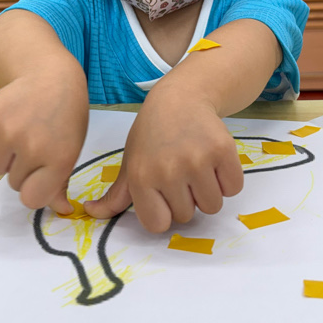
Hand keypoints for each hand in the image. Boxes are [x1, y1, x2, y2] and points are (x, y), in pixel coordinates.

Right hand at [0, 71, 88, 214]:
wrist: (49, 75)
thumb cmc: (64, 117)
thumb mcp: (71, 149)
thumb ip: (61, 183)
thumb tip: (62, 211)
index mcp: (60, 158)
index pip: (32, 199)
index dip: (34, 189)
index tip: (39, 175)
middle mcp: (33, 146)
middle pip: (13, 183)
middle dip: (21, 169)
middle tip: (34, 142)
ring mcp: (8, 131)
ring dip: (3, 156)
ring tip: (19, 133)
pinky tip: (2, 126)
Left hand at [84, 88, 243, 231]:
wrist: (181, 97)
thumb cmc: (152, 133)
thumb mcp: (131, 161)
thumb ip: (116, 194)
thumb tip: (90, 213)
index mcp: (142, 177)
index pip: (158, 225)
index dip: (164, 212)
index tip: (163, 193)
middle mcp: (168, 170)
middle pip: (187, 216)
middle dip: (187, 199)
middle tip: (181, 171)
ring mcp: (197, 160)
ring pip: (212, 206)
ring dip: (208, 191)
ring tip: (197, 166)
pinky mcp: (223, 150)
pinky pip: (233, 188)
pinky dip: (227, 179)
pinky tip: (213, 160)